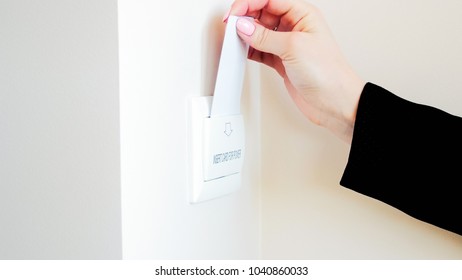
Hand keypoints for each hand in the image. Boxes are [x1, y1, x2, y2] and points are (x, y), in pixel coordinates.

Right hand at [225, 0, 365, 142]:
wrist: (335, 102)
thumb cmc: (328, 73)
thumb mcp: (293, 47)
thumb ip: (265, 36)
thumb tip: (244, 26)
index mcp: (303, 14)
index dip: (249, 3)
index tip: (234, 14)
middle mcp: (294, 26)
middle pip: (263, 13)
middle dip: (246, 17)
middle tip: (232, 26)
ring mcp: (287, 45)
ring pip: (260, 32)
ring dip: (246, 35)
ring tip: (235, 40)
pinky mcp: (281, 61)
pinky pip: (260, 50)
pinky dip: (249, 50)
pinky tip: (242, 52)